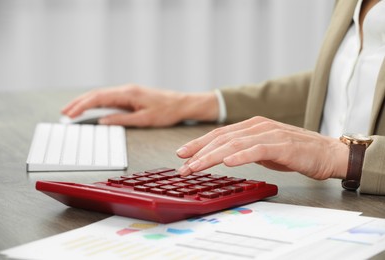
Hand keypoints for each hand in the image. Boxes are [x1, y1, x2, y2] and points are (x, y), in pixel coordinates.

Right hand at [62, 84, 218, 126]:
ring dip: (86, 102)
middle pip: (97, 94)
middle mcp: (126, 90)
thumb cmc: (166, 111)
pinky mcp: (131, 95)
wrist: (181, 104)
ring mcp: (128, 91)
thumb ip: (122, 119)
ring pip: (102, 95)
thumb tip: (102, 121)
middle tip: (64, 112)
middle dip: (79, 103)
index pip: (99, 98)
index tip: (70, 113)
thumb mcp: (144, 119)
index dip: (82, 106)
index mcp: (128, 93)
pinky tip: (91, 107)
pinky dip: (97, 102)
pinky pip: (109, 98)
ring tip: (72, 110)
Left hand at [176, 116, 348, 179]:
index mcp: (251, 126)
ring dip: (212, 156)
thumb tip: (225, 156)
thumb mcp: (263, 150)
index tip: (182, 154)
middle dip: (199, 153)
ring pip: (234, 143)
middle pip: (222, 138)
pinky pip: (257, 150)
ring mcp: (269, 134)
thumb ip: (245, 149)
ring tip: (195, 167)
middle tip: (182, 166)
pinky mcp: (282, 145)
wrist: (327, 153)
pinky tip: (227, 162)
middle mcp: (257, 126)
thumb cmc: (295, 152)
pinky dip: (241, 156)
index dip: (199, 144)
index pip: (219, 134)